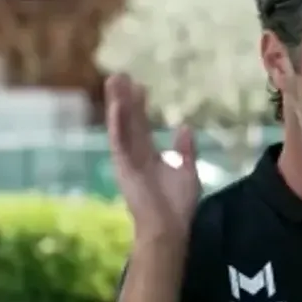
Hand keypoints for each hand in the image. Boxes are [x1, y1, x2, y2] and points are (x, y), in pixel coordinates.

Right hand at [105, 73, 199, 242]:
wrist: (170, 227)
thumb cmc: (178, 204)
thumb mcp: (187, 170)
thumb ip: (185, 150)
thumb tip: (185, 127)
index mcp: (149, 155)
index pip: (143, 125)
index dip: (141, 106)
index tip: (140, 85)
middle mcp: (135, 155)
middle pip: (129, 121)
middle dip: (124, 98)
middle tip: (120, 75)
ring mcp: (128, 160)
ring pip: (121, 126)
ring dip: (117, 104)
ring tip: (114, 81)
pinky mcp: (124, 167)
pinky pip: (119, 141)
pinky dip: (117, 124)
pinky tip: (116, 106)